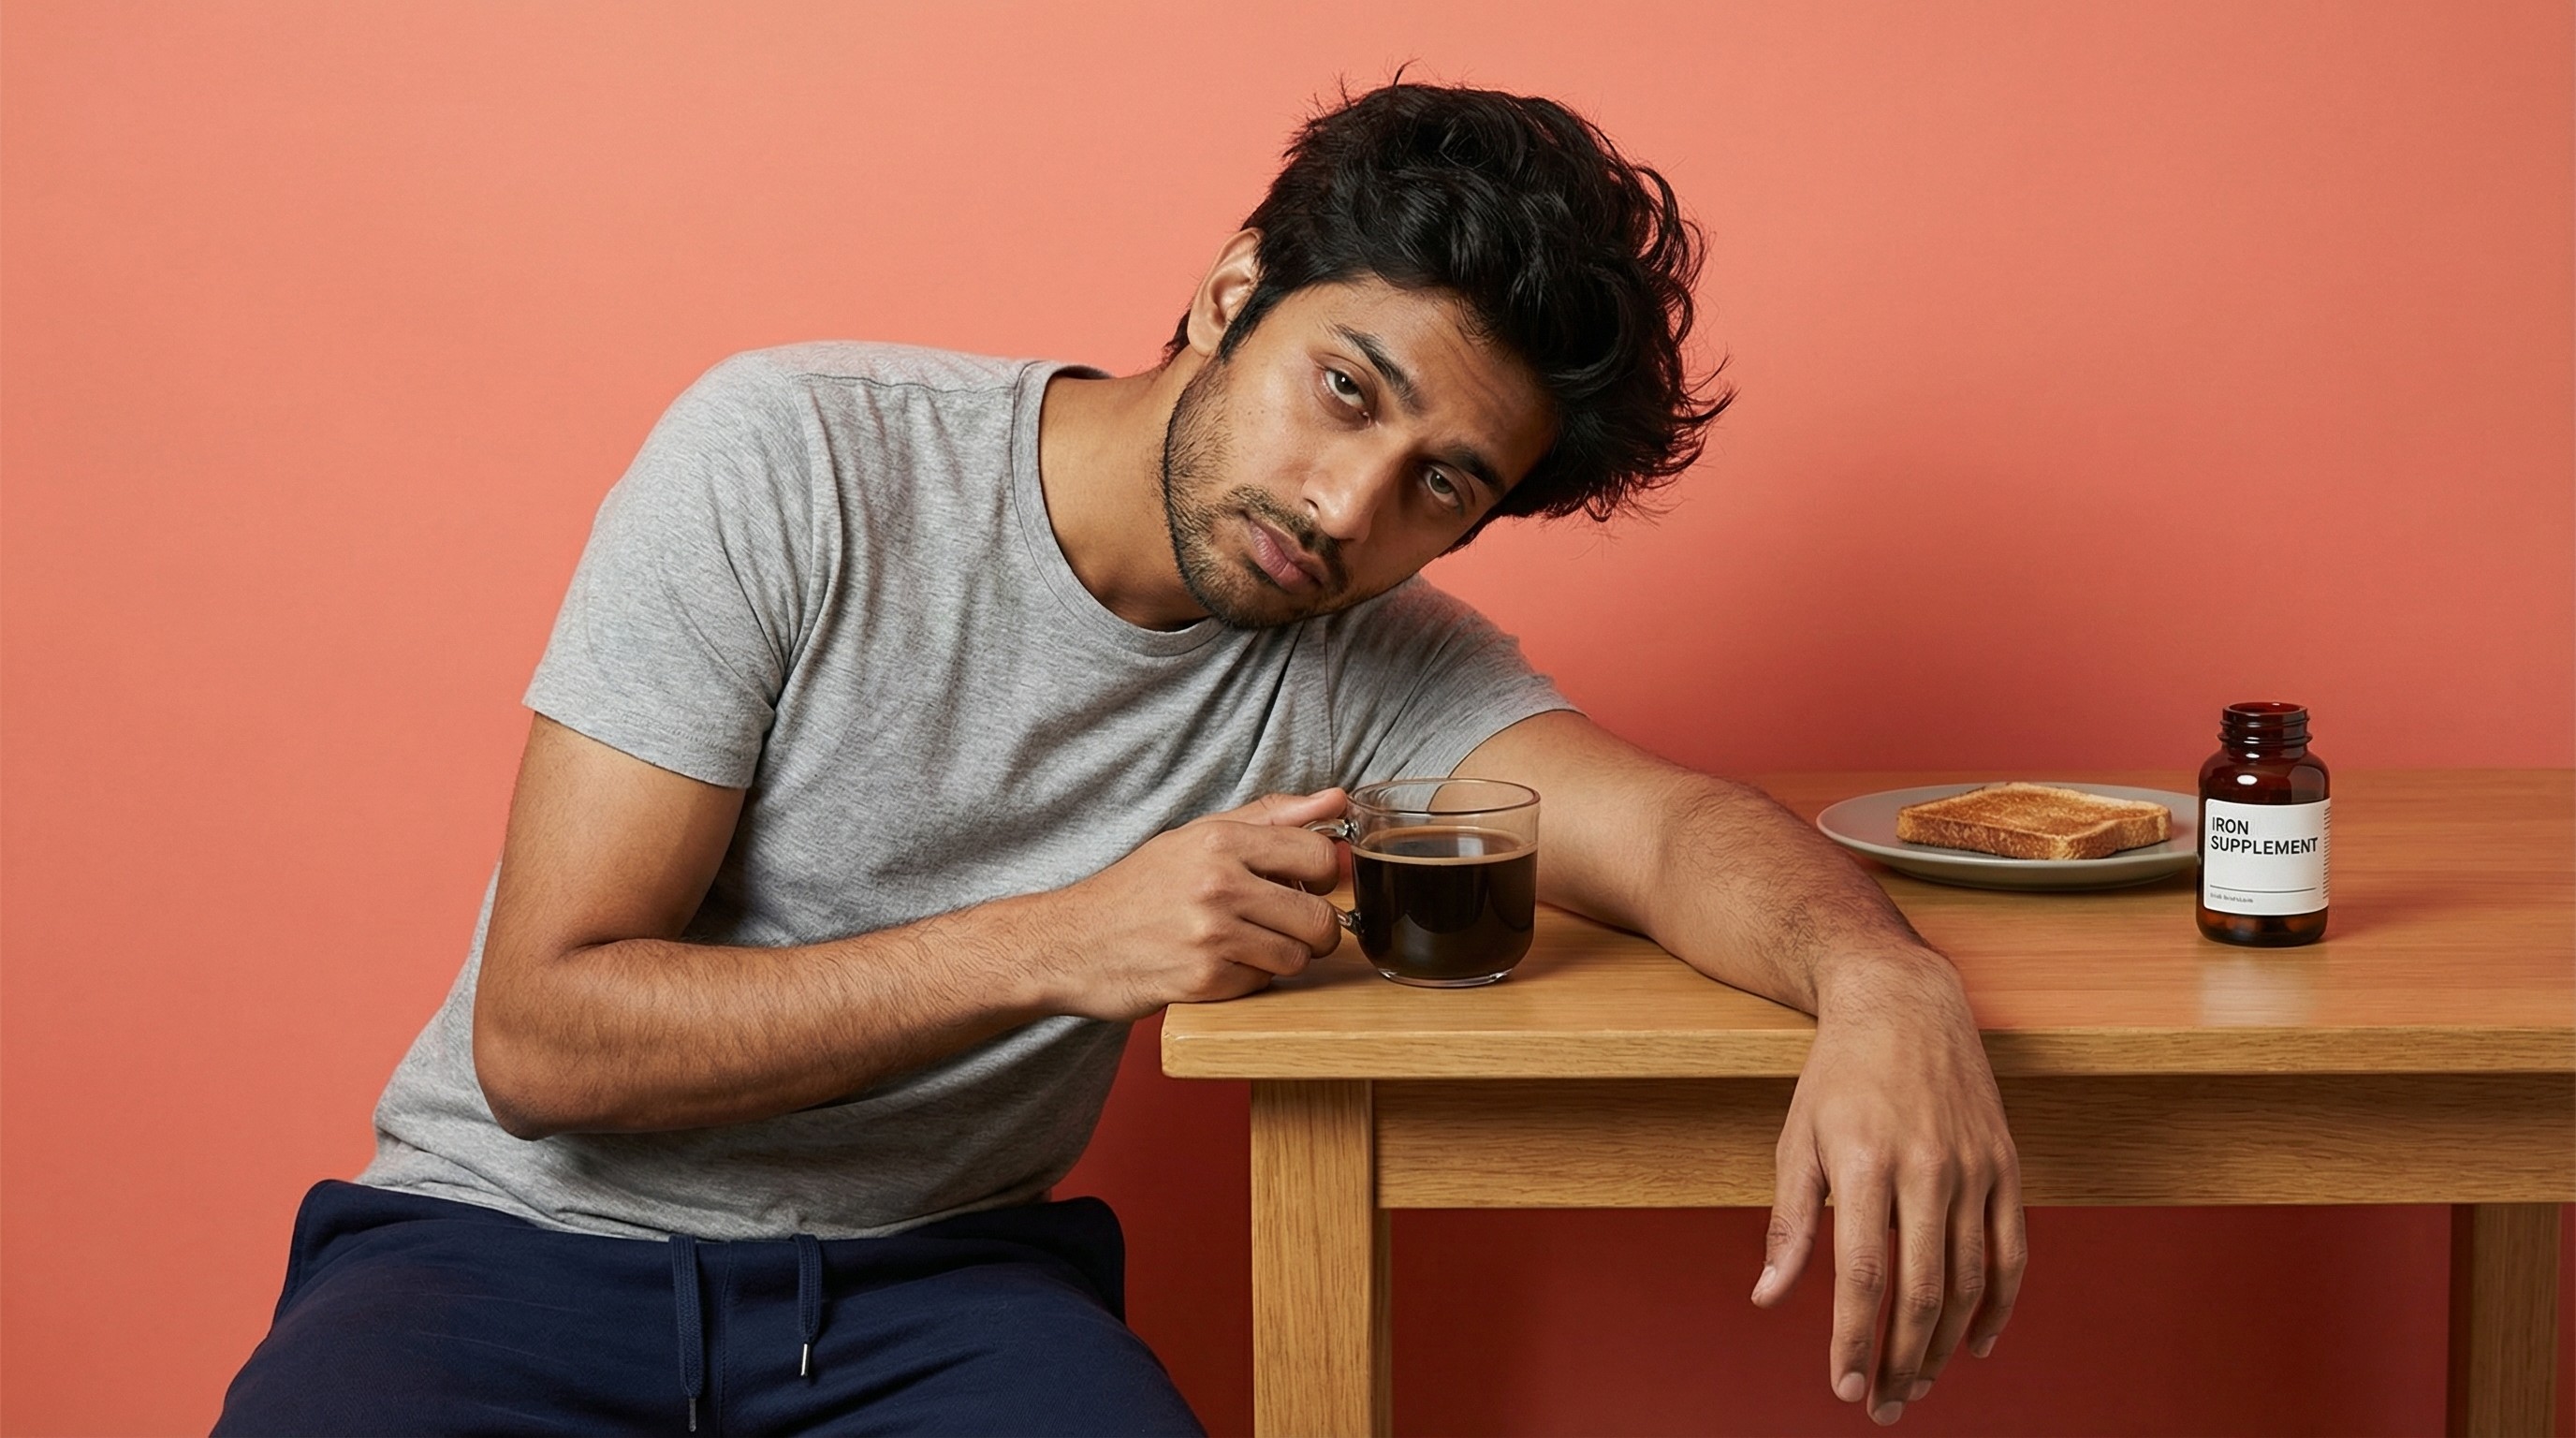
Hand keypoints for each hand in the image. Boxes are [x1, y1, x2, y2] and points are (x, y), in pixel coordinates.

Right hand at [1034, 789, 1348, 1020]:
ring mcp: (1210, 935)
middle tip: (1285, 925)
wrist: (1073, 942)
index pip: (1318, 857)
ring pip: (1296, 958)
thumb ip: (1272, 818)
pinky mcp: (1203, 981)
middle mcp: (1218, 884)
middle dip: (1312, 930)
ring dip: (1280, 957)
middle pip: (1319, 919)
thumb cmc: (1140, 888)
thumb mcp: (1198, 837)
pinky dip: (1247, 980)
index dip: (1322, 878)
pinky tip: (1216, 964)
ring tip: (1245, 943)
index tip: (1303, 885)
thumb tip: (1338, 800)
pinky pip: (1261, 985)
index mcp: (1221, 840)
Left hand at [1749, 949, 2024, 1424]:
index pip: (1864, 1276)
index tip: (1845, 1387)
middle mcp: (1927, 1168)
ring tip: (1920, 1383)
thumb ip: (1789, 1223)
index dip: (1855, 1341)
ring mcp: (1975, 1168)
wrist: (1904, 1002)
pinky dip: (1999, 1306)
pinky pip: (2012, 1252)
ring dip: (1946, 1345)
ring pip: (1970, 1282)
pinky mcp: (2006, 1165)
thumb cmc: (1838, 1075)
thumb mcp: (1797, 1139)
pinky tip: (1976, 1342)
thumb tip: (1768, 1297)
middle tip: (1885, 1405)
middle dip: (1903, 1361)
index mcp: (1865, 1163)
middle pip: (1922, 1292)